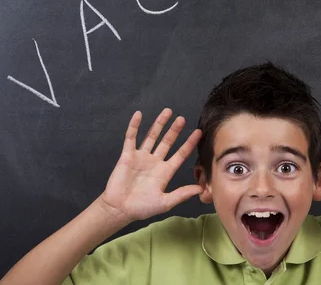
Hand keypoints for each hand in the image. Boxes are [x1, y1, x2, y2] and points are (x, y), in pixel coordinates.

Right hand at [97, 108, 202, 222]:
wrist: (119, 209)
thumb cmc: (142, 207)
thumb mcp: (164, 202)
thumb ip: (181, 194)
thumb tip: (200, 189)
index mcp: (165, 171)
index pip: (180, 154)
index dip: (189, 143)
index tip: (198, 132)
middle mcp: (155, 161)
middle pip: (167, 142)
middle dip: (174, 130)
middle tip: (182, 118)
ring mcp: (141, 157)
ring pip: (152, 136)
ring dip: (159, 124)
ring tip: (167, 112)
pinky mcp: (127, 156)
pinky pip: (131, 138)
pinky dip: (134, 126)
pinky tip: (139, 115)